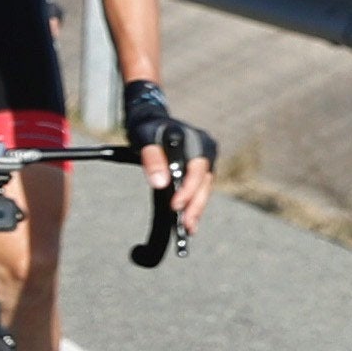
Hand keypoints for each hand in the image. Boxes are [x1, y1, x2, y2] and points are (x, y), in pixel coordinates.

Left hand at [124, 79, 216, 237]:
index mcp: (197, 142)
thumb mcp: (145, 140)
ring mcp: (204, 161)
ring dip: (196, 208)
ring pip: (203, 188)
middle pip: (204, 183)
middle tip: (186, 227)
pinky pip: (198, 188)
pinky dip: (193, 203)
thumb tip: (161, 184)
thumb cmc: (147, 129)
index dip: (188, 189)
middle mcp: (206, 151)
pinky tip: (187, 220)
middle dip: (195, 205)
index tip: (176, 206)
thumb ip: (152, 160)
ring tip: (188, 229)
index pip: (197, 170)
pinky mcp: (198, 170)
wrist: (150, 120)